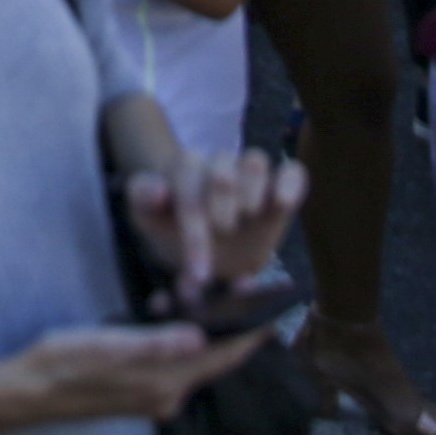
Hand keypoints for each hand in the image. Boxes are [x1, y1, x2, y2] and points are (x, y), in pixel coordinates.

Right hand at [0, 318, 275, 426]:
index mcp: (163, 384)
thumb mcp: (106, 345)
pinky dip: (180, 339)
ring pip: (193, 360)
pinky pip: (174, 365)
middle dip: (231, 325)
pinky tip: (164, 313)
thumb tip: (200, 336)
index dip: (251, 333)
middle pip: (214, 360)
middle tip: (241, 286)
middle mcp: (166, 396)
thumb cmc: (61, 363)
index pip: (222, 358)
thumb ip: (154, 344)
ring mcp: (152, 398)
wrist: (25, 393)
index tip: (275, 307)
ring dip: (202, 330)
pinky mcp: (138, 393)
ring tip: (197, 291)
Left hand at [124, 142, 302, 303]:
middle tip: (221, 236)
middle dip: (221, 210)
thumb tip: (159, 190)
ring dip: (252, 194)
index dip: (192, 230)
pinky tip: (282, 204)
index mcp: (186, 168)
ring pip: (256, 161)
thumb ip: (142, 201)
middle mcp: (220, 164)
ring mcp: (252, 173)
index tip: (198, 273)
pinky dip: (290, 184)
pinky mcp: (282, 183)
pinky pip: (292, 171)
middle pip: (222, 171)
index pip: (187, 183)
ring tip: (247, 219)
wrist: (208, 243)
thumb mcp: (149, 219)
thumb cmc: (174, 227)